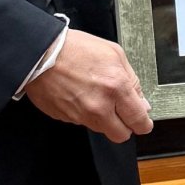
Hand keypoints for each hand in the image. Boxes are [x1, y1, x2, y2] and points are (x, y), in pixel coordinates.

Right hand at [23, 29, 154, 142]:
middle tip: (121, 111)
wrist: (41, 53)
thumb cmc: (75, 49)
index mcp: (116, 87)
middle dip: (125, 126)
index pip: (139, 121)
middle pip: (121, 135)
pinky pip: (82, 123)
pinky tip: (81, 95)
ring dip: (104, 119)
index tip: (143, 121)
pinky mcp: (66, 119)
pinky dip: (85, 114)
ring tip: (96, 95)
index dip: (144, 123)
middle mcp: (99, 107)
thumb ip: (133, 81)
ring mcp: (81, 116)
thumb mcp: (115, 54)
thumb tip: (142, 103)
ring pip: (102, 130)